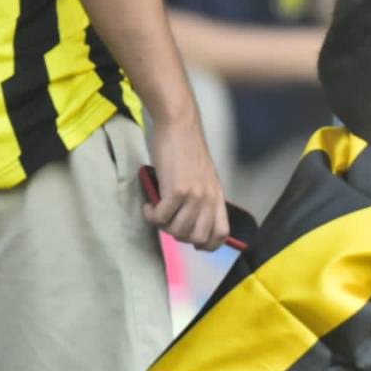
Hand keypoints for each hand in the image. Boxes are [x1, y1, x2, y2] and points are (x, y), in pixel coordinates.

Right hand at [143, 112, 227, 250]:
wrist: (179, 126)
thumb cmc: (187, 150)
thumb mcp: (204, 177)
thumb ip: (203, 198)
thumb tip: (192, 220)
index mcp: (218, 197)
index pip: (221, 234)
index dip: (207, 244)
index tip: (192, 242)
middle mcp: (209, 199)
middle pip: (197, 238)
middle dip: (179, 236)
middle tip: (168, 221)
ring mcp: (194, 196)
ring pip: (178, 231)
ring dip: (163, 226)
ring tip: (157, 212)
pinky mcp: (177, 190)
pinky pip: (161, 217)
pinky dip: (151, 215)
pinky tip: (148, 205)